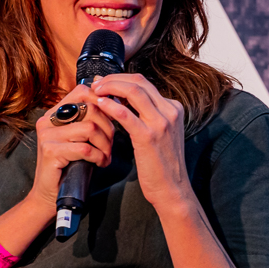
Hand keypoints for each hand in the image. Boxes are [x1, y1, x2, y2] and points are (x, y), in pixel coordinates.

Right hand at [26, 85, 115, 218]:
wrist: (49, 194)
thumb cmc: (70, 165)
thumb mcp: (80, 138)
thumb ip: (90, 120)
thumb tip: (114, 104)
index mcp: (55, 113)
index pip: (82, 92)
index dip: (103, 101)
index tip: (114, 117)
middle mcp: (48, 120)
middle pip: (91, 109)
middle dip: (109, 128)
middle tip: (110, 145)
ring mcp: (47, 135)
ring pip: (90, 128)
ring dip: (105, 145)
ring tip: (105, 157)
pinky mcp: (50, 151)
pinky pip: (85, 148)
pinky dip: (98, 157)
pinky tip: (100, 164)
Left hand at [91, 73, 192, 215]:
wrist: (172, 188)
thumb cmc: (162, 164)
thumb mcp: (161, 133)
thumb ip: (149, 116)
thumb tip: (125, 100)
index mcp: (173, 108)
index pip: (145, 83)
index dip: (121, 79)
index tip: (104, 82)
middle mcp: (170, 111)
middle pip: (139, 81)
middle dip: (113, 79)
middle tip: (96, 83)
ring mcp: (161, 123)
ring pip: (133, 91)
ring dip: (110, 87)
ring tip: (95, 91)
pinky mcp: (148, 136)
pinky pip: (126, 114)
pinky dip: (110, 106)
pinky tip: (100, 105)